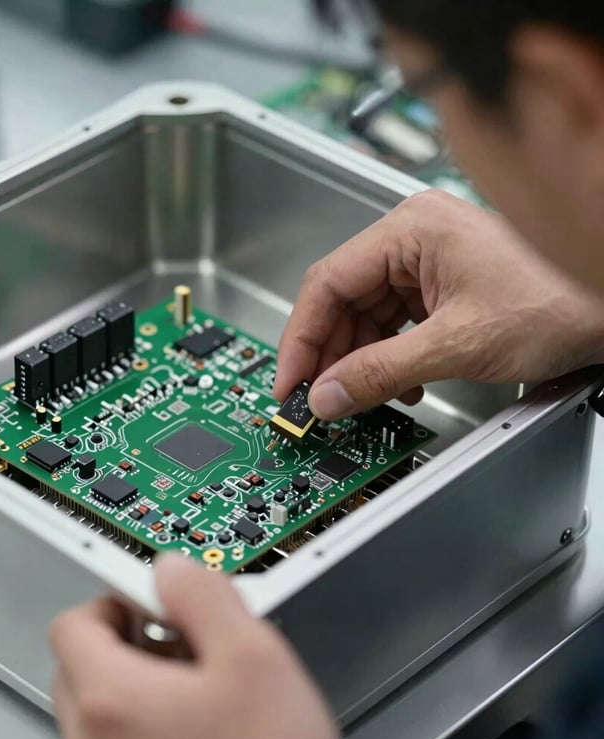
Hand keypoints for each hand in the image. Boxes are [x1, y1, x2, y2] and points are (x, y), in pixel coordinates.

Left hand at [50, 555, 343, 738]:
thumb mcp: (254, 657)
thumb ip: (204, 596)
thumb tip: (173, 570)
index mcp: (111, 701)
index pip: (73, 623)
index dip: (117, 600)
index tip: (156, 600)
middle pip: (80, 665)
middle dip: (128, 641)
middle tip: (183, 639)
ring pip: (100, 709)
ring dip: (139, 684)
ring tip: (201, 687)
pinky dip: (144, 725)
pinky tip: (199, 728)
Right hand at [274, 190, 603, 419]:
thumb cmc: (559, 300)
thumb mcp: (457, 345)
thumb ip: (381, 372)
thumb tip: (328, 395)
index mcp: (410, 229)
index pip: (328, 283)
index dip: (301, 338)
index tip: (290, 380)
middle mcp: (412, 238)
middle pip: (343, 301)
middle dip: (331, 355)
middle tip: (320, 399)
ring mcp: (426, 261)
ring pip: (366, 316)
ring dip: (360, 360)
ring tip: (360, 397)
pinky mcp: (439, 285)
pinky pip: (393, 322)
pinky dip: (388, 356)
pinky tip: (399, 384)